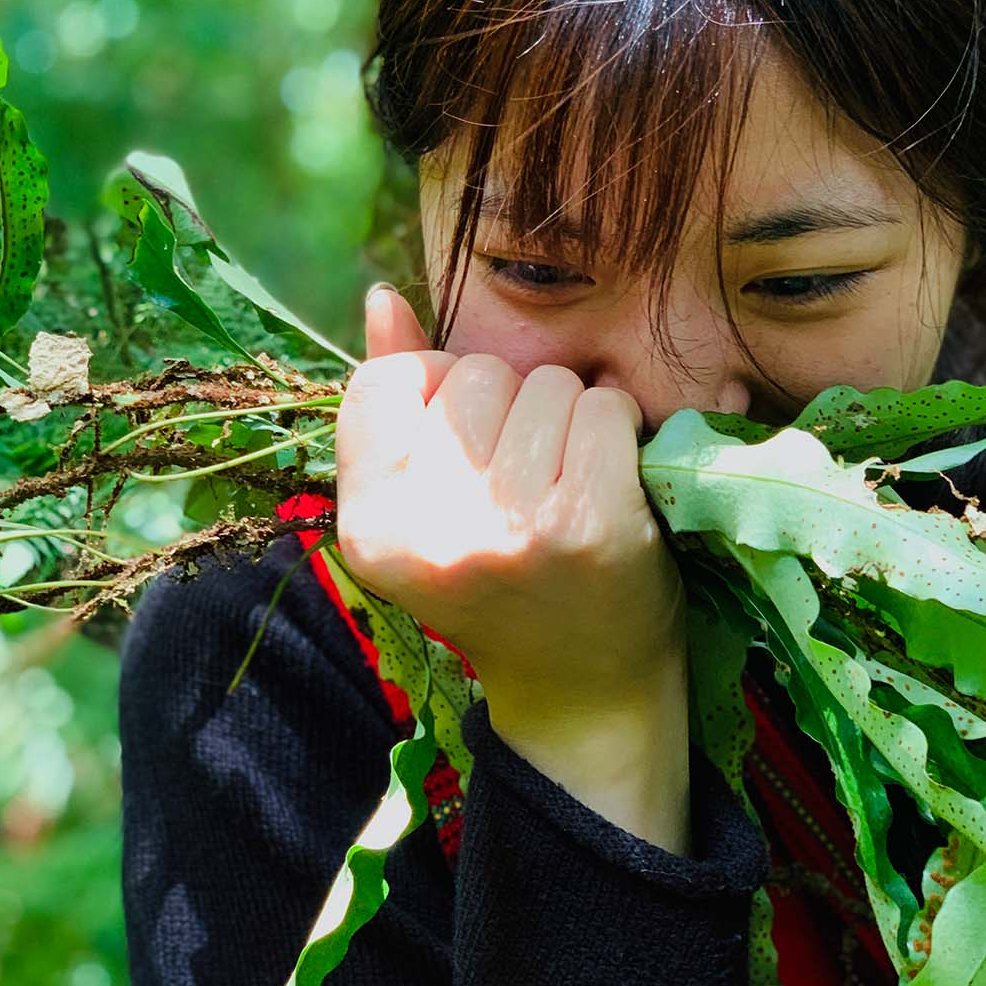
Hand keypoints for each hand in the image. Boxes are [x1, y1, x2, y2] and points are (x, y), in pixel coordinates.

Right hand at [333, 285, 681, 729]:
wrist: (582, 687)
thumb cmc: (501, 582)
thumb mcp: (426, 507)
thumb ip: (396, 403)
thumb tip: (383, 298)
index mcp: (369, 526)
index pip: (385, 382)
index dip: (437, 389)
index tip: (466, 440)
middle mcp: (431, 531)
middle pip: (477, 374)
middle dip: (512, 403)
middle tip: (526, 476)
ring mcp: (512, 527)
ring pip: (548, 384)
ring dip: (570, 415)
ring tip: (566, 480)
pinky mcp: (590, 523)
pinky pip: (603, 407)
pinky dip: (616, 428)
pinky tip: (609, 479)